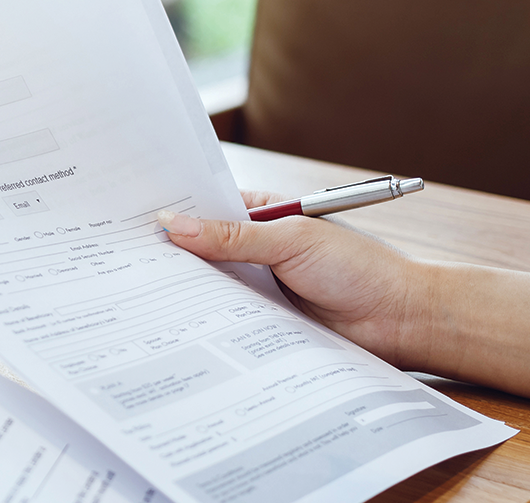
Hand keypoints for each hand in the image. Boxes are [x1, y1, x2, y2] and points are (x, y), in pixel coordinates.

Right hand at [157, 191, 434, 368]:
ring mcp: (263, 286)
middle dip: (175, 253)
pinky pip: (230, 318)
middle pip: (206, 248)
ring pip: (215, 286)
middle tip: (128, 257)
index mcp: (267, 214)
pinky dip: (210, 320)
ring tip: (143, 292)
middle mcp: (261, 248)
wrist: (401, 320)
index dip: (176, 210)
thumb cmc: (358, 267)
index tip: (135, 216)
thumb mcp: (290, 241)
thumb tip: (175, 224)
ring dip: (190, 290)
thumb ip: (231, 236)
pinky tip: (181, 323)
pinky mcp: (267, 321)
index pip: (210, 207)